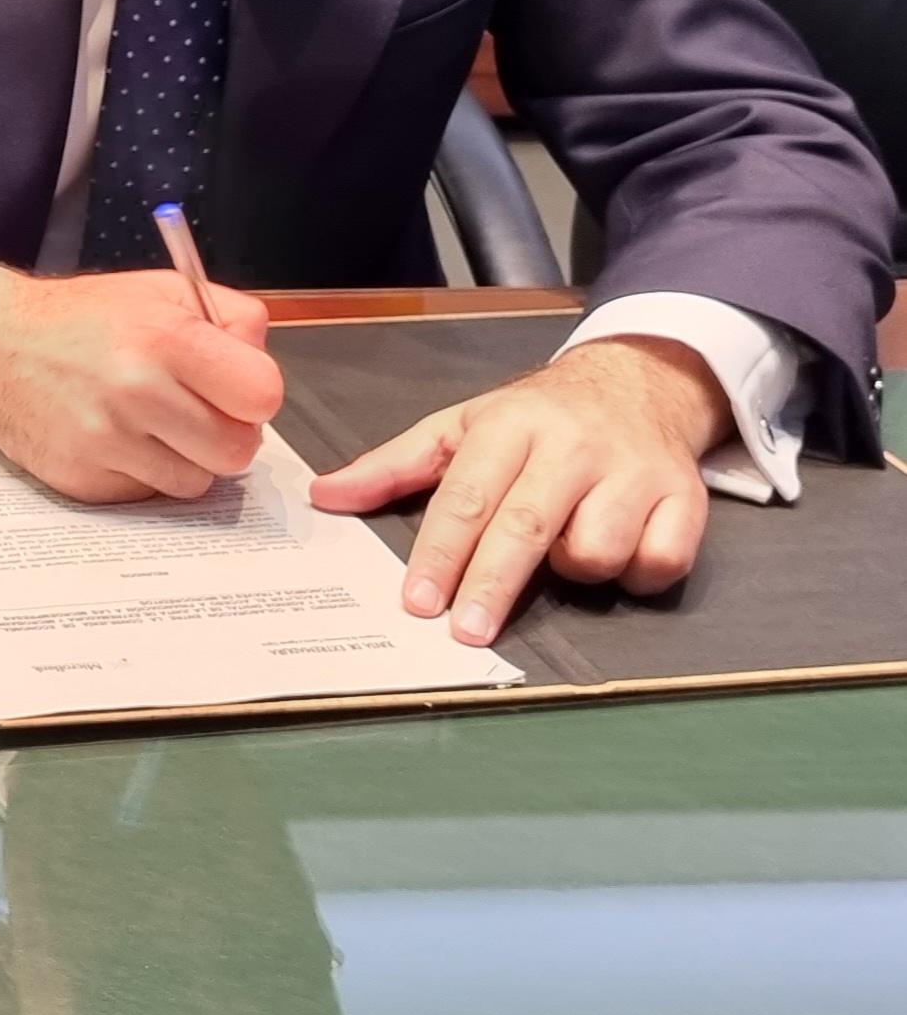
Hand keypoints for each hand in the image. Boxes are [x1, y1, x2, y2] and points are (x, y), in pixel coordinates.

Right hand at [0, 264, 283, 499]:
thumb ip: (230, 320)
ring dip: (184, 458)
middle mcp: (134, 391)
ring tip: (152, 423)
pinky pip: (146, 494)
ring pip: (195, 481)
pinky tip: (116, 438)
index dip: (254, 395)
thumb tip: (264, 372)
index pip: (261, 395)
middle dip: (226, 434)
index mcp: (163, 337)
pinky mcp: (81, 478)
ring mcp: (105, 441)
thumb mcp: (161, 290)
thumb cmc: (82, 319)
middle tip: (197, 412)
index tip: (234, 388)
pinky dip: (141, 472)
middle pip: (236, 451)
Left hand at [307, 336, 723, 646]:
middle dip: (491, 584)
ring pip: (597, 550)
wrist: (639, 381)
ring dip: (574, 570)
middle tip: (464, 632)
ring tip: (562, 551)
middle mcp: (573, 445)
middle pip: (526, 526)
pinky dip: (636, 573)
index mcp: (510, 424)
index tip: (417, 601)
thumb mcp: (461, 425)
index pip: (467, 496)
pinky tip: (620, 552)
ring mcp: (635, 471)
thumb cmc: (535, 418)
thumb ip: (394, 465)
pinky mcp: (687, 498)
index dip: (441, 553)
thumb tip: (326, 496)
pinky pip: (658, 561)